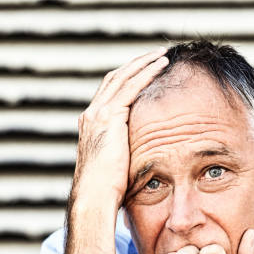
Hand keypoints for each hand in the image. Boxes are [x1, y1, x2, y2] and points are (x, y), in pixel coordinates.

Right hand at [62, 48, 168, 253]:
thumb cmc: (106, 191)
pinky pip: (131, 86)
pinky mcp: (110, 116)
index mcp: (91, 124)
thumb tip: (136, 159)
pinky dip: (146, 73)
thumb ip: (122, 153)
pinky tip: (161, 66)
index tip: (145, 71)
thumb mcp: (114, 165)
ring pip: (123, 77)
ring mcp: (99, 114)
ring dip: (143, 63)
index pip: (110, 93)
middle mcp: (92, 115)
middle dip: (135, 65)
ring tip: (161, 55)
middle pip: (115, 78)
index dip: (127, 79)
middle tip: (155, 55)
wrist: (94, 197)